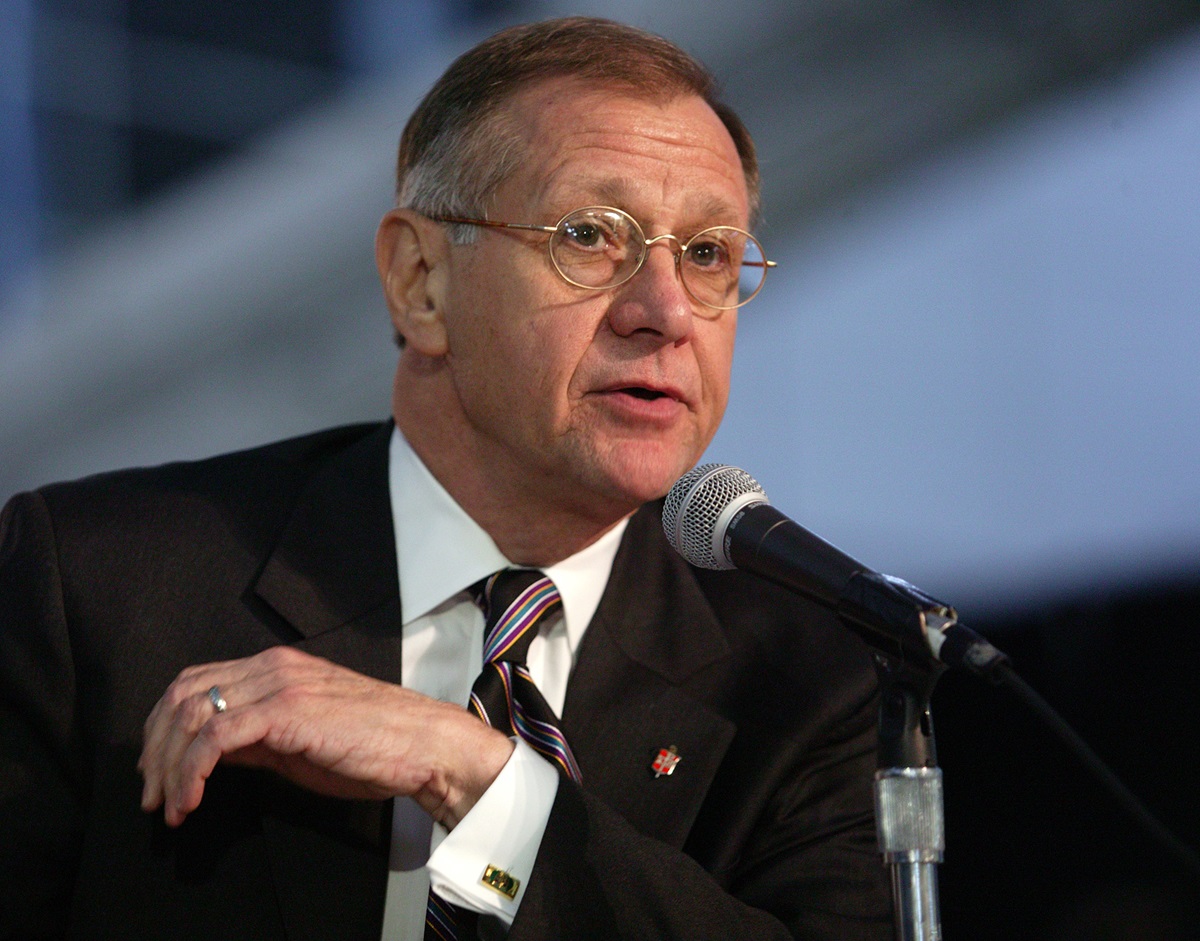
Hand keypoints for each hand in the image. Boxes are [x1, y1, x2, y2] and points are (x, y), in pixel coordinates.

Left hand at [138, 646, 513, 828]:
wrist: (423, 744)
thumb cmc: (376, 745)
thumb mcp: (302, 739)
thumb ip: (257, 736)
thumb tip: (216, 752)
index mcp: (277, 667)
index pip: (195, 682)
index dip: (162, 727)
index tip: (157, 770)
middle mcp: (273, 666)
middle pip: (183, 694)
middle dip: (155, 749)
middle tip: (153, 793)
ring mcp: (280, 684)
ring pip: (192, 713)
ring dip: (168, 766)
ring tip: (171, 805)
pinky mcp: (287, 710)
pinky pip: (216, 736)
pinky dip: (192, 772)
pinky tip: (193, 800)